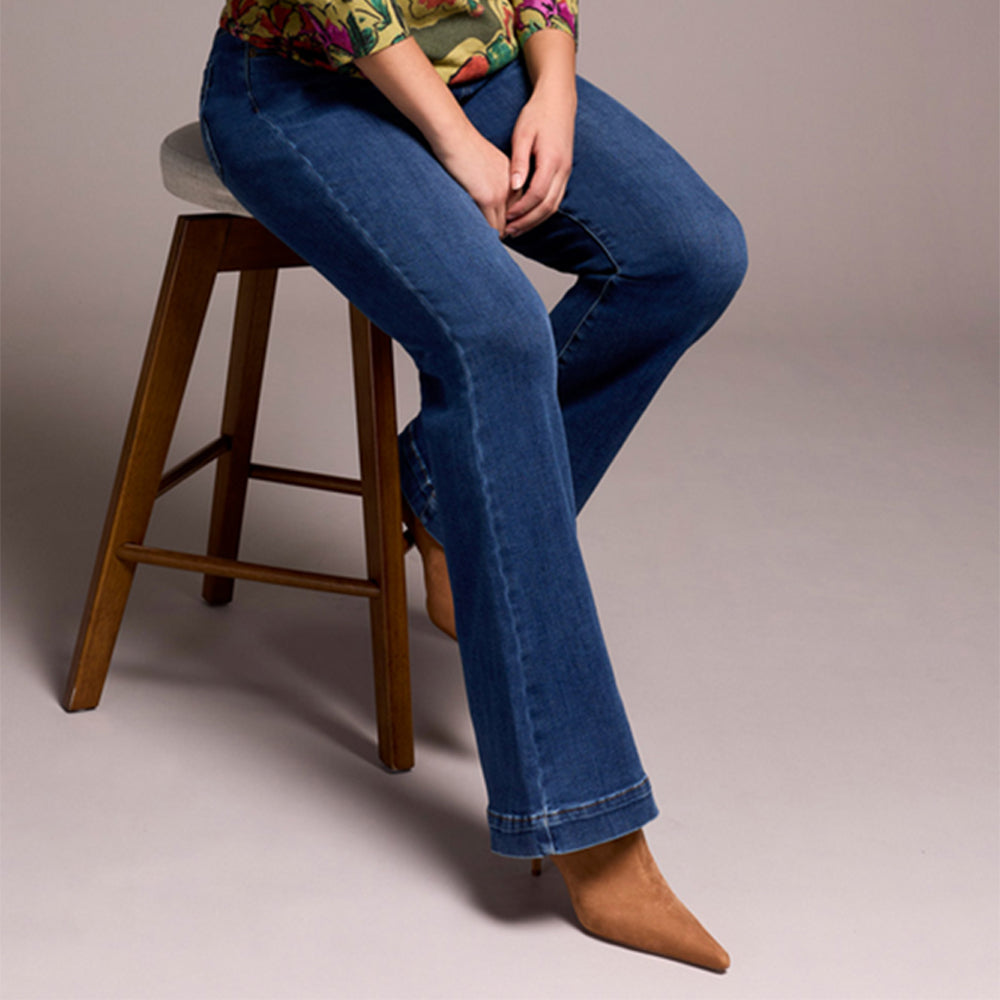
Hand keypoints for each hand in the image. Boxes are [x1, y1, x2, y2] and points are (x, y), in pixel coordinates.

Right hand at [434, 124, 513, 235]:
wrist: (453, 134)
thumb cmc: (459, 145)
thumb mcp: (482, 163)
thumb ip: (488, 181)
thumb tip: (481, 198)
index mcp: (511, 177)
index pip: (513, 208)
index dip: (503, 222)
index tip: (493, 232)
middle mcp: (511, 186)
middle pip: (509, 220)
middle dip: (500, 233)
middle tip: (488, 246)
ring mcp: (501, 193)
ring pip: (500, 227)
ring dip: (491, 238)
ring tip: (481, 247)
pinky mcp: (488, 198)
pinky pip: (489, 226)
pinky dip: (484, 236)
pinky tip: (475, 239)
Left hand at [505, 86, 575, 236]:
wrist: (558, 101)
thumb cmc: (537, 115)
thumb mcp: (523, 135)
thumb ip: (519, 162)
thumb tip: (514, 186)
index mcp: (552, 161)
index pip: (537, 195)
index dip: (521, 209)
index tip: (506, 217)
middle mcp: (563, 170)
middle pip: (547, 207)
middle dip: (528, 222)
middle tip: (509, 231)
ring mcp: (566, 172)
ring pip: (554, 206)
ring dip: (535, 220)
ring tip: (516, 229)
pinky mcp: (564, 173)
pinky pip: (555, 199)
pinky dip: (542, 211)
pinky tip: (527, 215)